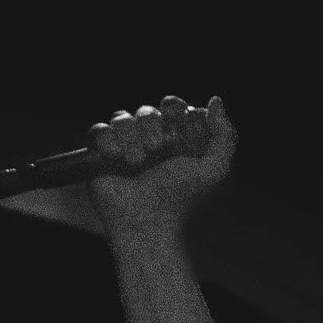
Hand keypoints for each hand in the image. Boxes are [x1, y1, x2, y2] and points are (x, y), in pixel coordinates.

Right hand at [85, 94, 235, 234]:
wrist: (149, 223)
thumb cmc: (182, 199)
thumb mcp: (213, 170)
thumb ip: (224, 136)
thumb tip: (216, 100)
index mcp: (176, 139)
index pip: (173, 106)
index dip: (174, 108)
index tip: (177, 124)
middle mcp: (149, 139)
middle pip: (147, 111)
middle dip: (152, 126)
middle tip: (157, 150)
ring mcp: (124, 146)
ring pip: (122, 119)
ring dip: (130, 137)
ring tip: (136, 163)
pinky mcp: (100, 155)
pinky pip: (98, 131)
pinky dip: (106, 141)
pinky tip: (115, 158)